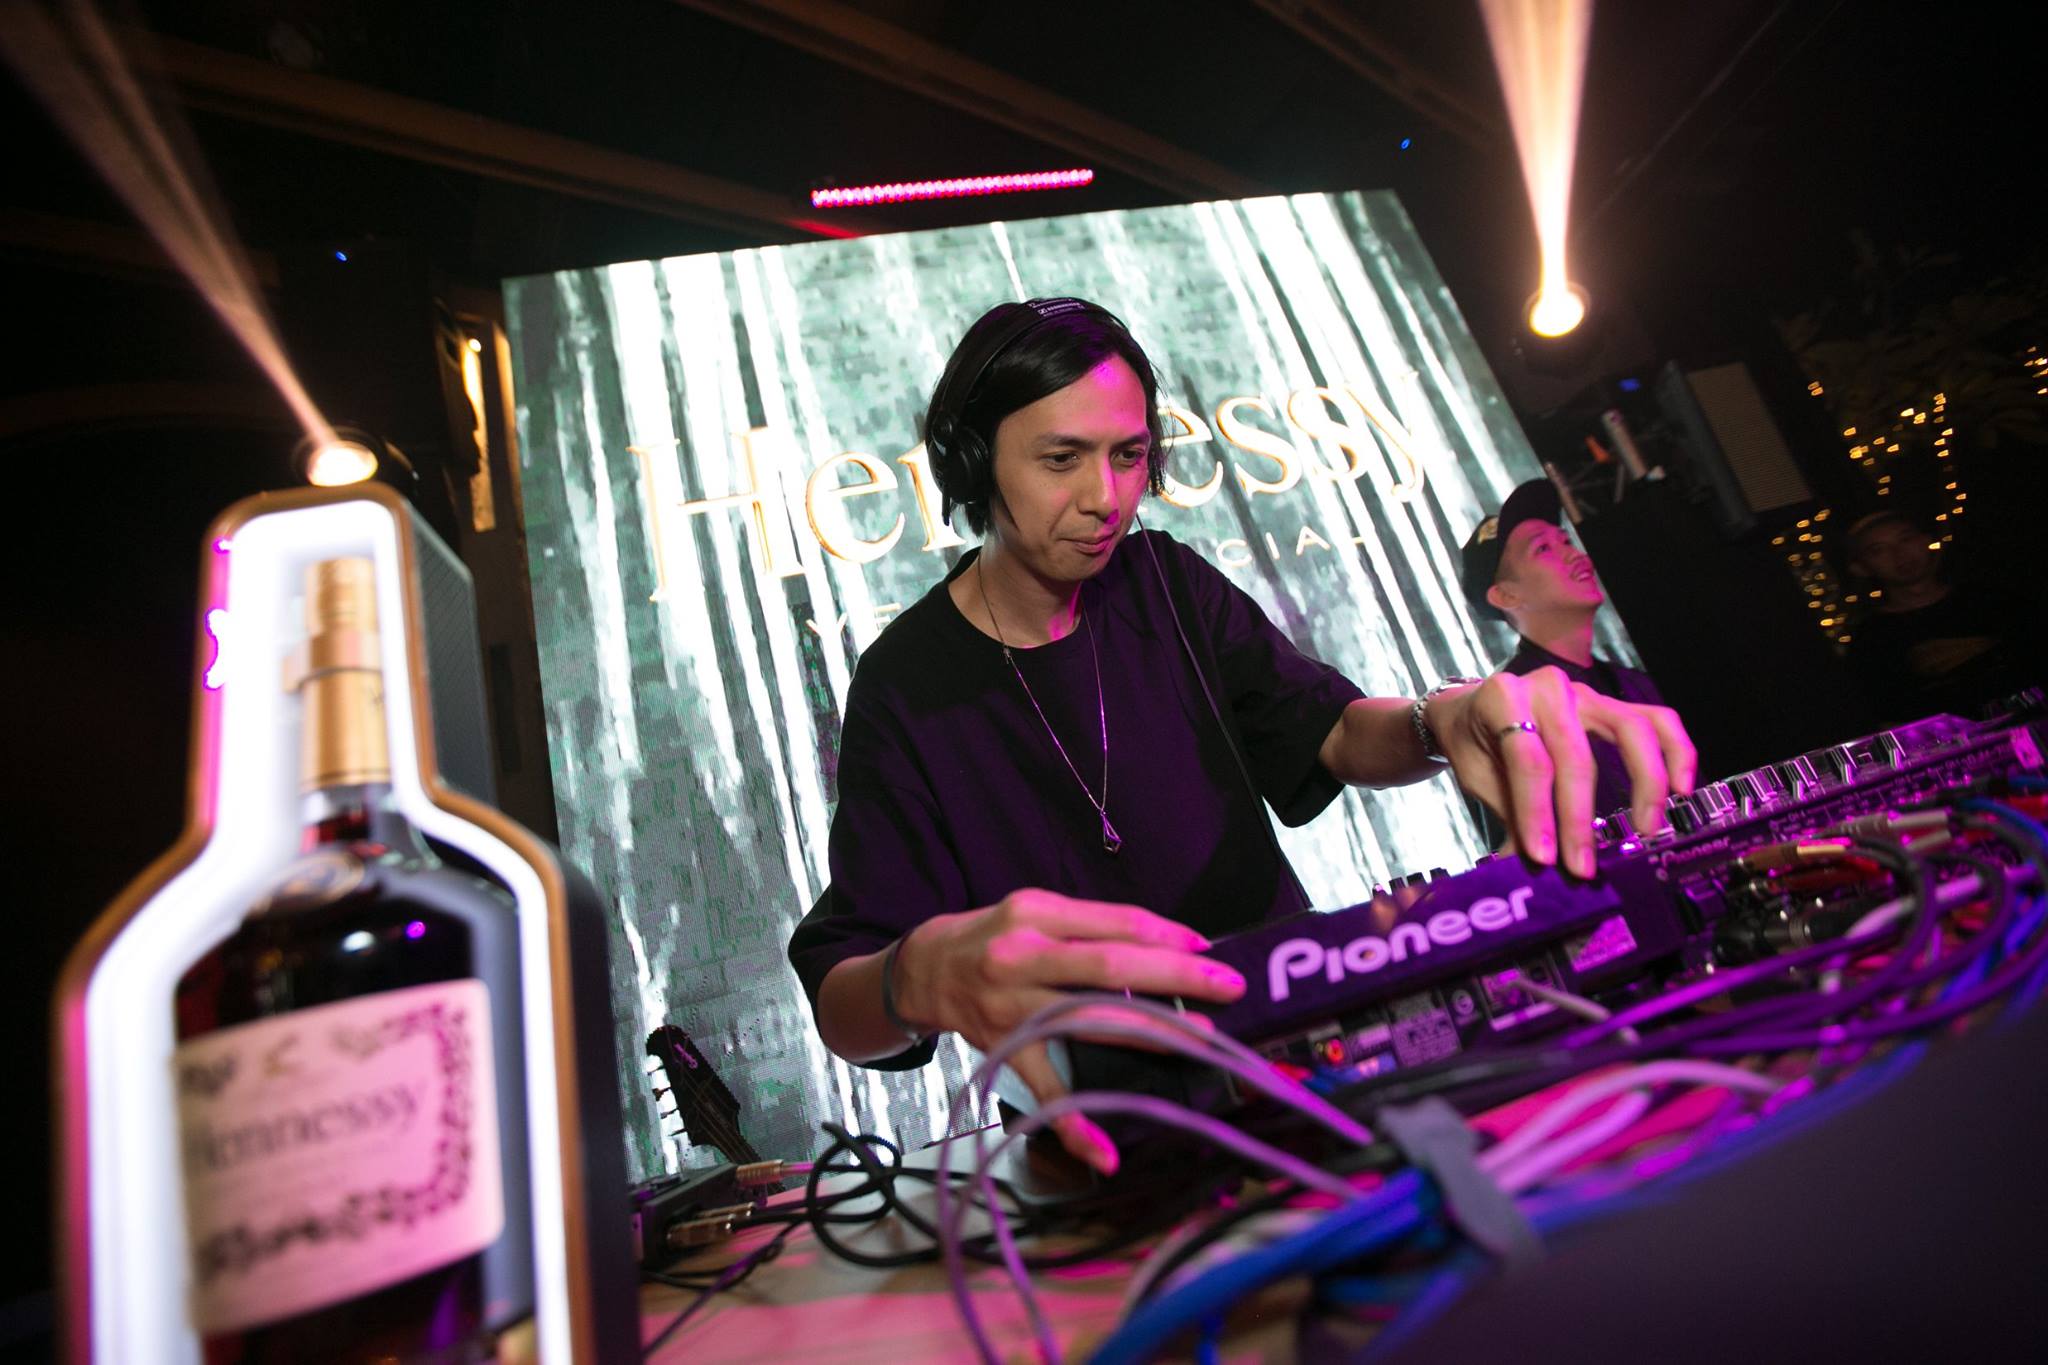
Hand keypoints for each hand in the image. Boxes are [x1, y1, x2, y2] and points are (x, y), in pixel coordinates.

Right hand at [891, 888, 1245, 1173]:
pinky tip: (1107, 1154)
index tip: (1208, 945)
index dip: (1164, 934)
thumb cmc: (996, 936)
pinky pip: (1045, 1093)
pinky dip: (1074, 1125)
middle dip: (1174, 975)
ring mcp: (1014, 1010)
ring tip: (1201, 1039)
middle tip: (1228, 984)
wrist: (926, 970)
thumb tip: (1168, 942)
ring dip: (1149, 1033)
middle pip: (1108, 968)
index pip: (1112, 924)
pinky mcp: (1008, 1053)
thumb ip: (1094, 924)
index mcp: (1038, 916)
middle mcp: (1024, 960)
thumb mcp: (1038, 910)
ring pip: (1088, 1022)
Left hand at [1427, 668, 1696, 876]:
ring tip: (1647, 828)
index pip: (1527, 760)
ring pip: (1629, 729)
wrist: (1474, 711)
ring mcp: (1585, 693)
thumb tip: (1526, 874)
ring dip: (1644, 783)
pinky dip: (1676, 751)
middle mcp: (1548, 687)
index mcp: (1502, 698)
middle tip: (1583, 865)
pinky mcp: (1613, 705)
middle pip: (1575, 754)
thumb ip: (1508, 819)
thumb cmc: (1476, 744)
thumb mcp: (1478, 779)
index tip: (1544, 859)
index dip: (1537, 813)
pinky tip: (1682, 788)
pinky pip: (1656, 720)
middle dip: (1579, 817)